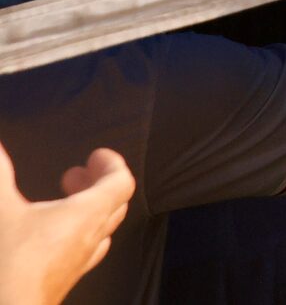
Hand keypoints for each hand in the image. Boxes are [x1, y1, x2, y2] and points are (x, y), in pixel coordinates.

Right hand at [0, 140, 132, 304]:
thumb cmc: (9, 264)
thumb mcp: (2, 211)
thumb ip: (2, 175)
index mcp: (87, 216)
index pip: (121, 183)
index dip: (112, 165)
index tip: (96, 156)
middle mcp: (90, 240)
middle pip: (114, 206)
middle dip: (98, 185)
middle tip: (74, 176)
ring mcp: (79, 265)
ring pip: (100, 231)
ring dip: (89, 211)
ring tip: (63, 204)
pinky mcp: (63, 282)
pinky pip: (83, 253)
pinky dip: (75, 236)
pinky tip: (49, 239)